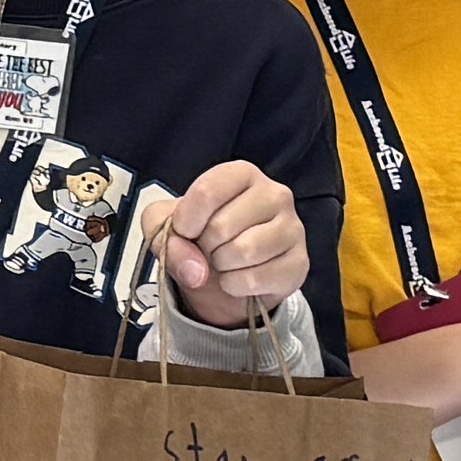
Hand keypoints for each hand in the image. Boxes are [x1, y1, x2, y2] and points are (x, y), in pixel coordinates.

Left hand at [144, 159, 308, 325]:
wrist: (223, 271)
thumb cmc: (198, 235)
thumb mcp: (163, 223)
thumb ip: (162, 233)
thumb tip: (196, 269)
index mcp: (242, 174)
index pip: (207, 191)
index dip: (185, 221)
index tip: (184, 230)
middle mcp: (275, 194)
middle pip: (221, 226)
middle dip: (204, 246)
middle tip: (210, 248)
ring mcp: (293, 228)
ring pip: (243, 252)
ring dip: (220, 266)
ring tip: (224, 261)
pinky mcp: (299, 262)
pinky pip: (256, 279)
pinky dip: (235, 285)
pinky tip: (238, 277)